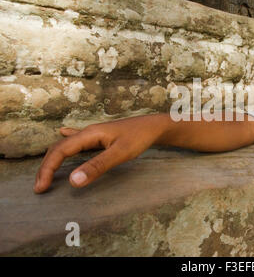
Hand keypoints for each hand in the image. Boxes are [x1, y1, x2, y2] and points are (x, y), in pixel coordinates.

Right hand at [33, 115, 160, 193]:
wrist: (154, 126)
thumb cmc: (140, 137)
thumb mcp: (120, 153)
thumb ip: (97, 166)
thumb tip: (73, 181)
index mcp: (89, 134)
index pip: (60, 151)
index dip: (47, 169)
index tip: (41, 187)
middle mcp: (88, 132)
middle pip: (59, 147)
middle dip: (47, 166)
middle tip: (39, 187)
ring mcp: (94, 134)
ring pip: (66, 144)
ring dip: (54, 158)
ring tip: (45, 173)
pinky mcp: (101, 137)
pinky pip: (77, 140)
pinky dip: (66, 143)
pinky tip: (63, 132)